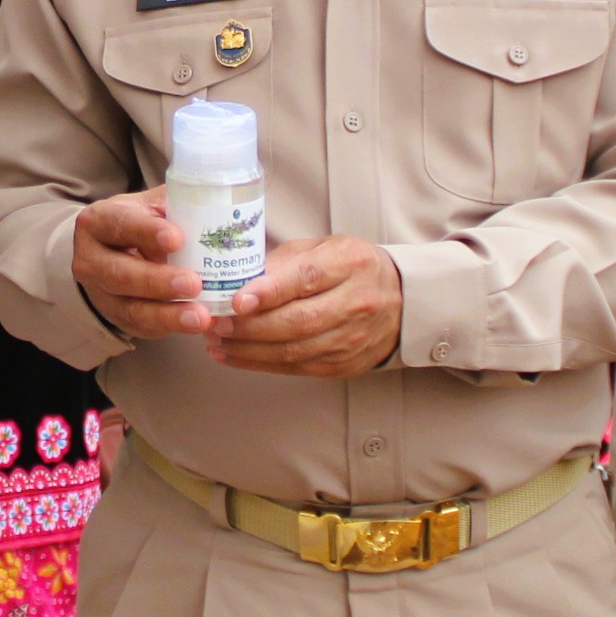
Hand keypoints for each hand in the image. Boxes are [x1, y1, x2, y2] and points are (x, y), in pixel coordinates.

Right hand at [72, 191, 210, 341]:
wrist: (114, 251)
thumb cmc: (143, 221)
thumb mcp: (152, 205)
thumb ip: (175, 205)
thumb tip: (214, 211)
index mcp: (99, 221)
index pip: (121, 224)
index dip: (147, 231)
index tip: (176, 239)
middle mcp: (91, 259)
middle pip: (121, 274)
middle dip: (158, 281)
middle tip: (194, 284)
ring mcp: (101, 294)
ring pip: (131, 308)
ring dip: (168, 315)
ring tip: (201, 317)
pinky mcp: (117, 318)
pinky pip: (143, 327)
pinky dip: (171, 327)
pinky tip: (197, 325)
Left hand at [210, 235, 401, 376]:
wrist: (400, 302)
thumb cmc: (349, 269)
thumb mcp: (323, 248)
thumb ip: (284, 262)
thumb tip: (237, 280)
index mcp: (350, 263)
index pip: (307, 278)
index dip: (270, 292)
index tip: (236, 300)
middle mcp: (356, 302)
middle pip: (298, 321)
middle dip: (250, 326)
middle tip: (215, 324)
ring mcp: (352, 338)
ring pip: (294, 350)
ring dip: (248, 350)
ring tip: (216, 342)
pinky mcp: (343, 365)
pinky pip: (295, 368)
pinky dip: (259, 364)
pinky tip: (232, 356)